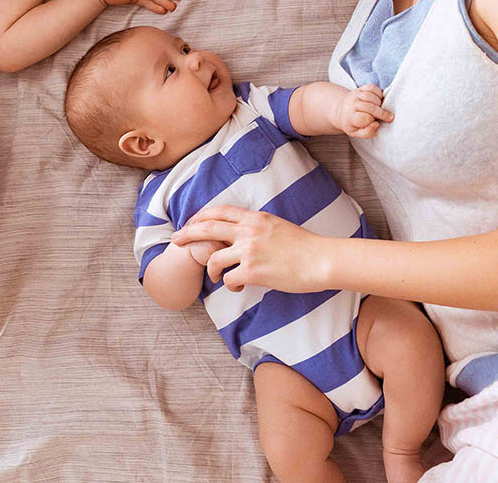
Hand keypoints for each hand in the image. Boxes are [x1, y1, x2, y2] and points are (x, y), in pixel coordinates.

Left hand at [172, 206, 329, 292]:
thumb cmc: (305, 246)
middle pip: (207, 228)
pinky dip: (229, 285)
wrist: (321, 259)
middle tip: (176, 240)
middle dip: (188, 234)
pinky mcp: (253, 271)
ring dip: (211, 269)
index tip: (192, 222)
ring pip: (214, 258)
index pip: (221, 211)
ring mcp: (249, 251)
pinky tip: (238, 287)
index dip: (202, 215)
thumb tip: (244, 234)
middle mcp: (249, 231)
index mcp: (255, 218)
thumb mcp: (278, 226)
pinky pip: (229, 279)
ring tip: (215, 276)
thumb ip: (258, 228)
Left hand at [338, 84, 393, 138]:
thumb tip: (376, 124)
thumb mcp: (356, 133)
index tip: (376, 123)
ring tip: (381, 108)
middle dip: (381, 113)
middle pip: (369, 107)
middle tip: (390, 117)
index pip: (364, 118)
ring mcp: (356, 95)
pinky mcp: (360, 89)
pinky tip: (380, 99)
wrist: (342, 110)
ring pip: (370, 96)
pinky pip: (372, 87)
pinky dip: (379, 92)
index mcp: (350, 117)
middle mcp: (352, 104)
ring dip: (379, 103)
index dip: (372, 121)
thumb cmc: (352, 123)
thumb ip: (367, 132)